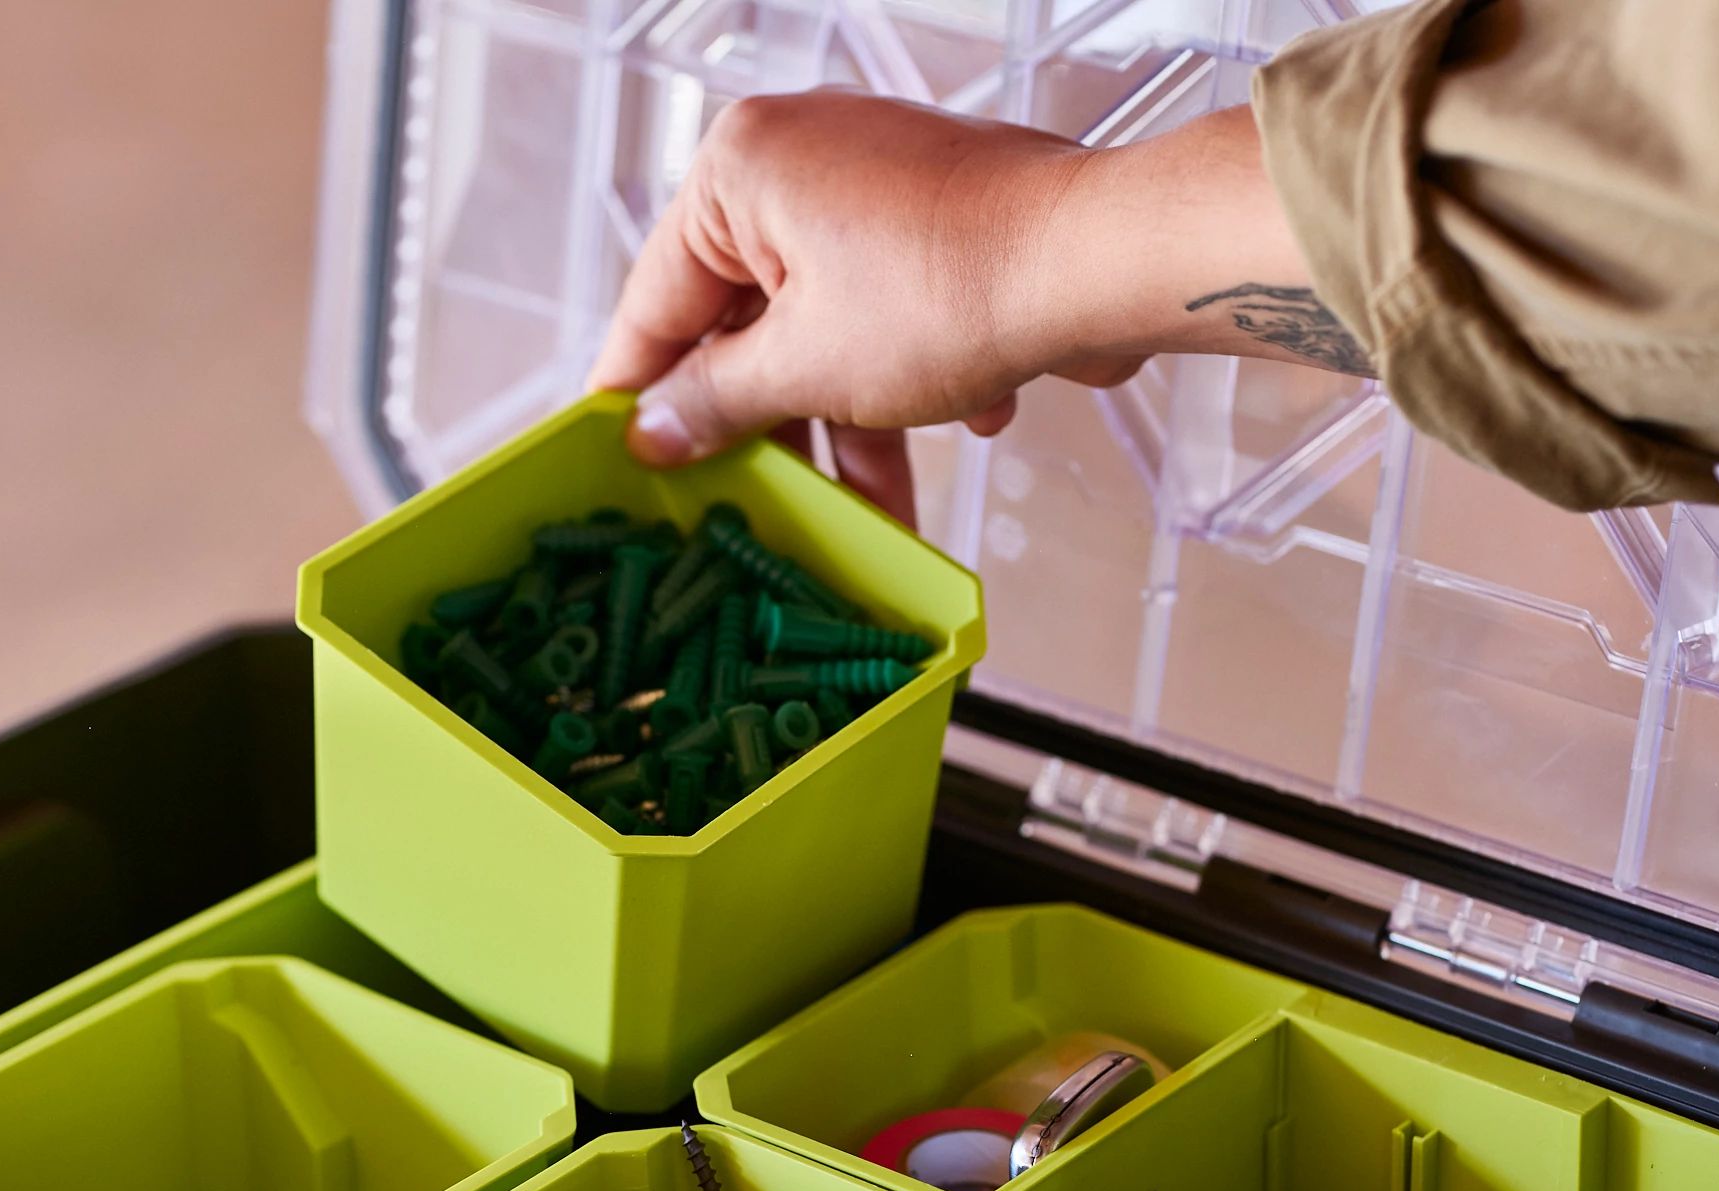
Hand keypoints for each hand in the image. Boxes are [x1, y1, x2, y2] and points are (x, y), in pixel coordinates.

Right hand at [588, 92, 1352, 520]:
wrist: (1100, 263)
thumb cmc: (953, 289)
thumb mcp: (806, 371)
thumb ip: (717, 404)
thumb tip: (655, 432)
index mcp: (741, 171)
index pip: (655, 300)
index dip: (638, 392)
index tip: (618, 454)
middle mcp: (801, 159)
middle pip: (747, 321)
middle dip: (772, 426)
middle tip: (752, 503)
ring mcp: (875, 185)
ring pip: (826, 328)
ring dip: (851, 422)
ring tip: (876, 503)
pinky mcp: (939, 218)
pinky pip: (890, 312)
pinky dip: (910, 377)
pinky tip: (963, 414)